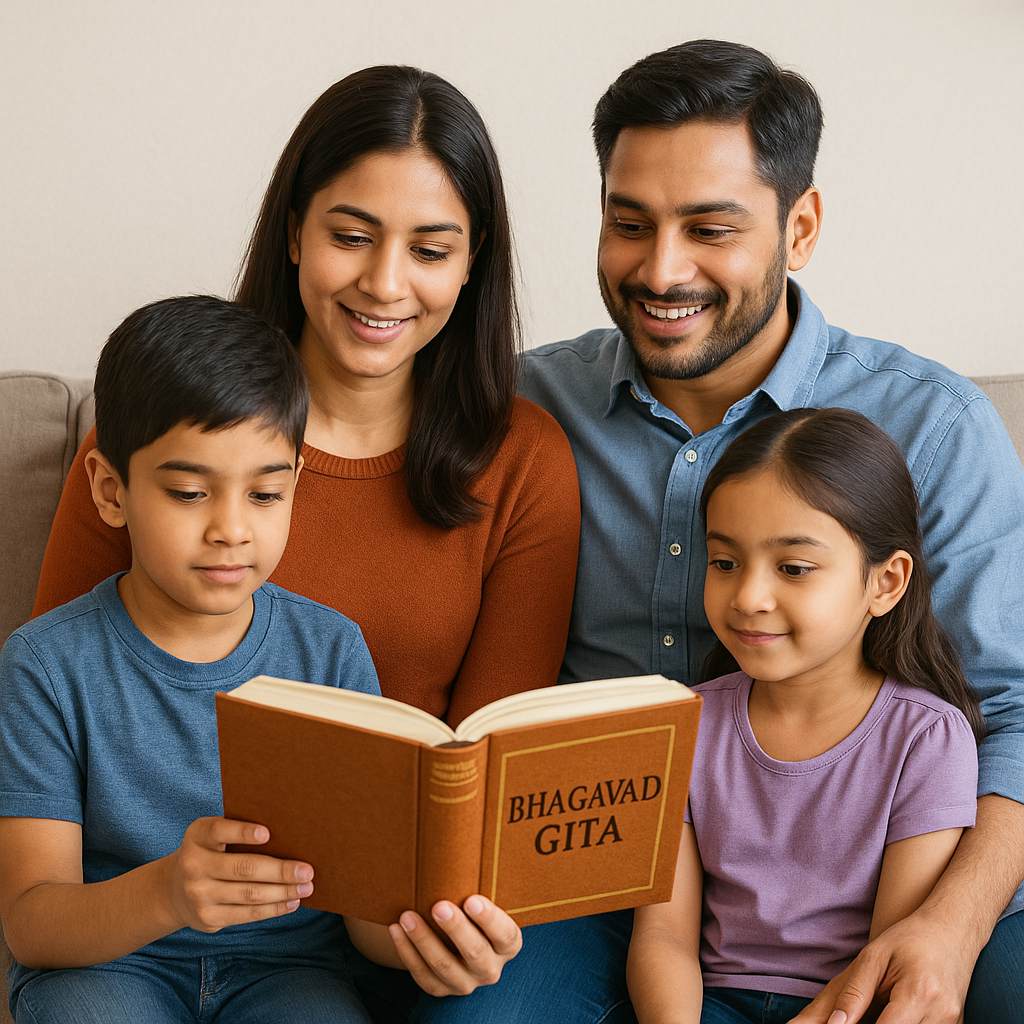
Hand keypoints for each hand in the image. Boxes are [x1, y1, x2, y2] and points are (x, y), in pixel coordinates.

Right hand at [163, 817, 314, 932]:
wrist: (173, 891)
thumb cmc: (210, 853)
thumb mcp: (213, 837)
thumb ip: (238, 831)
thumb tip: (290, 835)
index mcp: (198, 836)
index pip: (219, 830)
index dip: (243, 832)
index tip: (268, 833)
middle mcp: (194, 865)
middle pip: (243, 868)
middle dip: (280, 871)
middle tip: (307, 871)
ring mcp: (199, 895)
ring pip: (249, 895)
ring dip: (283, 892)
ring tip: (306, 887)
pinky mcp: (208, 918)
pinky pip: (247, 915)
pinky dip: (273, 909)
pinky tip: (291, 902)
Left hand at [387, 895, 522, 996]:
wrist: (457, 937)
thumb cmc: (471, 909)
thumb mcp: (484, 903)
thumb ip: (479, 887)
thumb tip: (460, 846)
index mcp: (508, 945)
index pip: (505, 935)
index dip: (490, 919)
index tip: (471, 900)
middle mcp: (491, 968)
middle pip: (475, 952)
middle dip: (455, 929)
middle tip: (438, 906)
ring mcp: (466, 983)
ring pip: (444, 966)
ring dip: (424, 940)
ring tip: (407, 917)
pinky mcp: (442, 989)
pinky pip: (423, 976)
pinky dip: (407, 952)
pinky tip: (396, 930)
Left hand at [786, 910, 976, 1023]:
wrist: (953, 931)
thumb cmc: (909, 939)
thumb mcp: (874, 956)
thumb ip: (853, 992)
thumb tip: (834, 1023)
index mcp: (919, 994)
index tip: (842, 1022)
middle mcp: (942, 1015)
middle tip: (865, 1009)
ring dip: (888, 1023)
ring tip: (878, 1006)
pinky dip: (903, 1023)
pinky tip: (891, 1012)